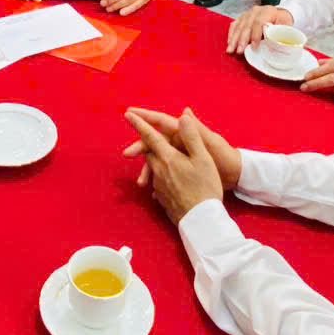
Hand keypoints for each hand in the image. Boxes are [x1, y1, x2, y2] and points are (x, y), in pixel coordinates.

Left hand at [124, 109, 224, 224]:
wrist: (201, 220)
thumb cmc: (205, 187)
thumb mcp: (203, 159)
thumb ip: (191, 136)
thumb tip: (183, 116)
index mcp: (168, 158)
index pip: (150, 136)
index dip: (139, 124)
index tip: (128, 114)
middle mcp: (159, 170)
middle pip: (148, 152)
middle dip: (145, 142)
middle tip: (145, 134)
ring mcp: (158, 185)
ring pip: (152, 167)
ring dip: (153, 160)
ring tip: (163, 158)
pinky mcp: (162, 197)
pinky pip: (157, 181)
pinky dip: (160, 175)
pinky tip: (170, 179)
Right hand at [226, 5, 292, 53]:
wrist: (279, 14)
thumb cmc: (283, 22)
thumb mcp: (286, 26)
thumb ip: (279, 33)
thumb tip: (273, 44)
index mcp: (268, 11)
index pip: (259, 22)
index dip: (255, 35)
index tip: (254, 47)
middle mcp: (256, 11)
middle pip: (246, 25)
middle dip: (242, 40)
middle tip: (239, 51)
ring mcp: (248, 13)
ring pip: (239, 26)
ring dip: (234, 39)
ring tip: (230, 50)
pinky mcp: (242, 17)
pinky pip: (234, 25)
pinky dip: (231, 34)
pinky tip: (229, 42)